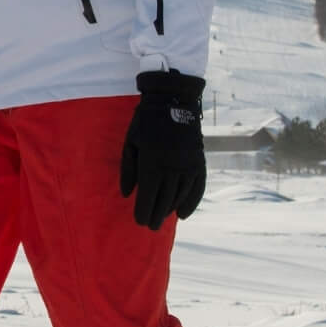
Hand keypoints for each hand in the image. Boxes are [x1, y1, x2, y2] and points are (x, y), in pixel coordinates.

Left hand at [119, 70, 206, 230]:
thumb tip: (127, 194)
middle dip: (156, 215)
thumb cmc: (145, 122)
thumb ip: (128, 170)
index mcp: (152, 163)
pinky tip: (183, 213)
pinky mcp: (199, 162)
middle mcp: (172, 168)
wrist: (173, 100)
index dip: (143, 212)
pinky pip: (197, 187)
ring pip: (180, 196)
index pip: (148, 196)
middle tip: (150, 226)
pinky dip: (191, 202)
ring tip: (162, 218)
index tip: (139, 221)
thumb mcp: (130, 143)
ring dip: (170, 210)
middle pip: (164, 200)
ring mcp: (188, 165)